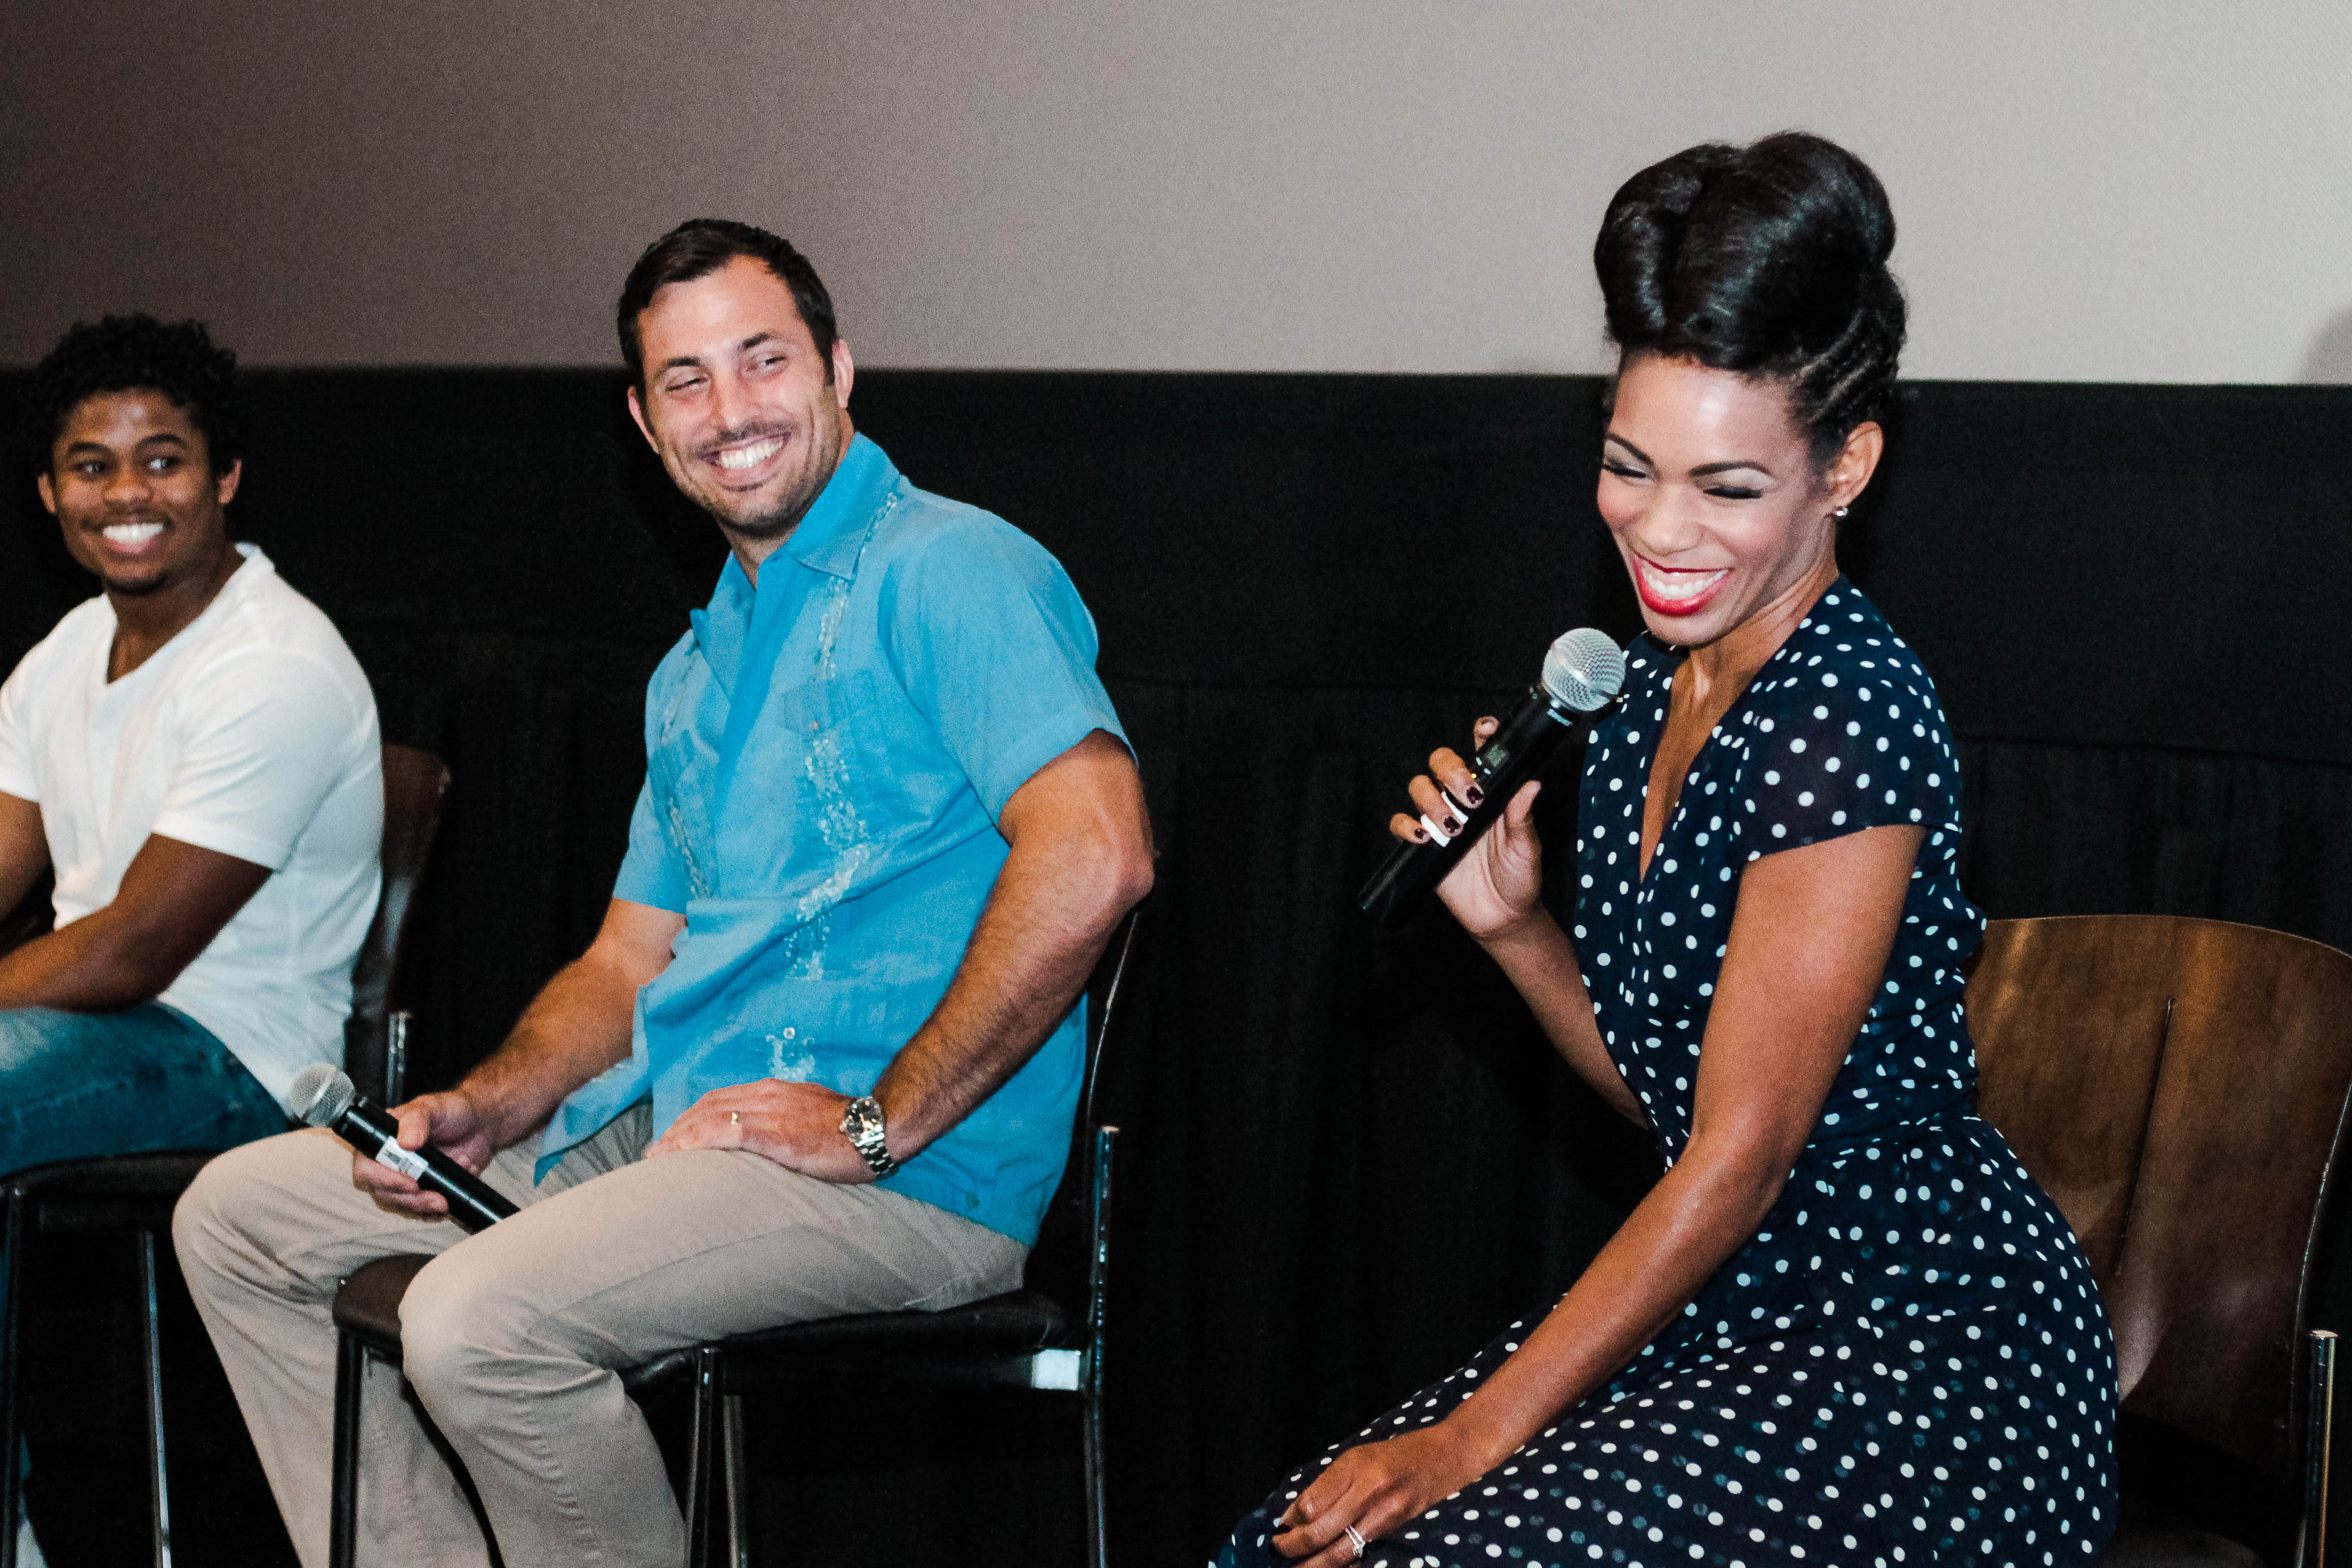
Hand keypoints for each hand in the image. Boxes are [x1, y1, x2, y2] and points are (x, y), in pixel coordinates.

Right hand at [354, 1090, 494, 1218]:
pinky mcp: (423, 1190)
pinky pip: (417, 1210)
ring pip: (398, 1203)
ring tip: (442, 1202)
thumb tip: (406, 1142)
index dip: (380, 1178)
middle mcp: (389, 1162)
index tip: (408, 1181)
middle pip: (380, 1190)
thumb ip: (417, 1120)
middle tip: (430, 1196)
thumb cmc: (452, 1111)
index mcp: (382, 1140)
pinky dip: (429, 1212)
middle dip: (404, 1197)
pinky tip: (445, 1205)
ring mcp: (405, 1178)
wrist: (480, 1125)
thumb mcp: (434, 1107)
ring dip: (418, 1206)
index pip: (365, 1166)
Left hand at [644, 1078, 874, 1182]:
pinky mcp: (772, 1134)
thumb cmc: (853, 1128)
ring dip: (678, 1137)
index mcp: (774, 1091)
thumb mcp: (813, 1116)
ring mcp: (768, 1113)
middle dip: (678, 1128)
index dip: (693, 1117)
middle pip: (707, 1106)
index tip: (674, 1136)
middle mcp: (765, 1095)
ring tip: (658, 1158)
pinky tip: (678, 1155)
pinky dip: (695, 1142)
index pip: (721, 1100)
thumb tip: (770, 1139)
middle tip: (656, 1152)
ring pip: (708, 1117)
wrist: (880, 1126)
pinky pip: (724, 1133)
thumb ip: (786, 1121)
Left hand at [1271, 1423, 1490, 1564]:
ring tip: (1295, 1567)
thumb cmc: (1399, 1453)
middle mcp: (1368, 1488)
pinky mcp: (1396, 1528)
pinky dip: (1339, 1561)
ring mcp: (1385, 1511)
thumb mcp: (1358, 1456)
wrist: (1447, 1456)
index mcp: (1353, 1464)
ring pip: (1339, 1550)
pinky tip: (1326, 1564)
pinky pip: (1360, 1551)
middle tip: (1277, 1551)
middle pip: (1320, 1530)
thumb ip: (1329, 1484)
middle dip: (1293, 1547)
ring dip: (1312, 1563)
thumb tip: (1295, 1514)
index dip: (1290, 1521)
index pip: (1311, 1502)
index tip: (1279, 1528)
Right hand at [1387, 716, 1546, 939]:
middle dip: (1450, 770)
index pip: (1483, 754)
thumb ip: (1523, 816)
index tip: (1485, 729)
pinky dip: (1405, 825)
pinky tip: (1422, 838)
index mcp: (1492, 794)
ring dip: (1431, 800)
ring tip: (1452, 828)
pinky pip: (1401, 824)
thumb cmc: (1521, 878)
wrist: (1503, 918)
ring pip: (1420, 788)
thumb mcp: (1527, 848)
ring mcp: (1441, 820)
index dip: (1481, 735)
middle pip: (1442, 762)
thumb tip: (1532, 784)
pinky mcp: (1424, 846)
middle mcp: (1463, 800)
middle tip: (1468, 796)